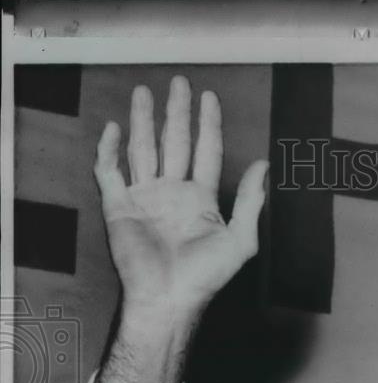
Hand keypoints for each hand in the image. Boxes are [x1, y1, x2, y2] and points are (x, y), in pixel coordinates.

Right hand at [93, 75, 267, 382]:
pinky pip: (110, 172)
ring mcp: (145, 198)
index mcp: (200, 198)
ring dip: (143, 121)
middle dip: (176, 113)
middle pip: (174, 142)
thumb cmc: (206, 277)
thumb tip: (264, 165)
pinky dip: (109, 150)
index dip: (208, 125)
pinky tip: (114, 129)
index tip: (209, 98)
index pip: (205, 151)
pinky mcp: (119, 207)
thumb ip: (251, 201)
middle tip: (179, 83)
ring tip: (144, 93)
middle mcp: (172, 193)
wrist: (170, 299)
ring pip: (143, 149)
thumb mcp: (241, 239)